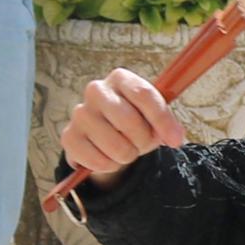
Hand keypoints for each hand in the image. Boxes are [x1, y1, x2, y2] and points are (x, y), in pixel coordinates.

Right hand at [60, 68, 189, 189]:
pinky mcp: (69, 137)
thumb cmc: (135, 122)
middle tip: (142, 143)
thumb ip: (166, 123)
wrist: (105, 137)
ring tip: (125, 149)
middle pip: (129, 121)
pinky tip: (109, 157)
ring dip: (127, 156)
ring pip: (115, 146)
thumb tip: (175, 138)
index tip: (175, 140)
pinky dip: (110, 166)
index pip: (144, 95)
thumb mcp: (153, 117)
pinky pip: (98, 161)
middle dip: (143, 141)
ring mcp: (80, 113)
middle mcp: (96, 90)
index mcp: (121, 78)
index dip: (162, 120)